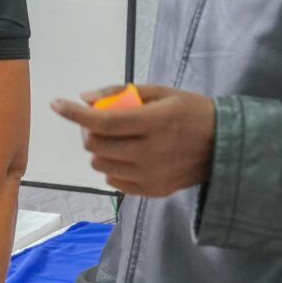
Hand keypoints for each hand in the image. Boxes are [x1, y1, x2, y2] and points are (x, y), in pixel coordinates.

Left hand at [51, 84, 215, 196]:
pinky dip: (113, 166)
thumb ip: (121, 92)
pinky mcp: (153, 190)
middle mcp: (151, 152)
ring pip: (100, 164)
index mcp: (154, 123)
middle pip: (96, 146)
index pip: (104, 121)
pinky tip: (128, 155)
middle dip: (89, 131)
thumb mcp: (161, 92)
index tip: (57, 104)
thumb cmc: (190, 112)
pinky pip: (114, 179)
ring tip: (118, 139)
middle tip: (99, 122)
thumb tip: (85, 98)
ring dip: (100, 150)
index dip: (75, 113)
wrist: (224, 146)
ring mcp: (151, 175)